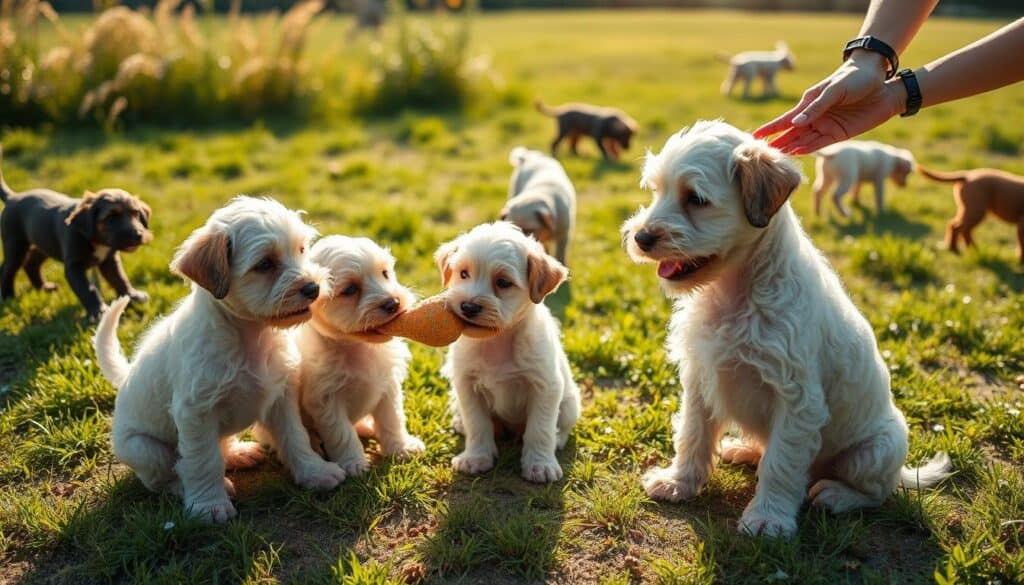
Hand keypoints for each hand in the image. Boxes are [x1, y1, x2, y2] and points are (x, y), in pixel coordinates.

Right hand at [754, 52, 906, 154]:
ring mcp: (826, 125)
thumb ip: (816, 107)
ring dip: (790, 148)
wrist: (883, 81)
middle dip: (777, 142)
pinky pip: (820, 144)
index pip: (786, 119)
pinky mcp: (839, 133)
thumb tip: (796, 123)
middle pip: (791, 133)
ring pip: (803, 141)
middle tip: (760, 153)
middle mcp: (814, 116)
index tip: (755, 137)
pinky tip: (796, 154)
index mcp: (809, 102)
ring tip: (774, 157)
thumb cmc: (856, 78)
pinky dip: (808, 150)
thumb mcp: (835, 89)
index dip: (770, 128)